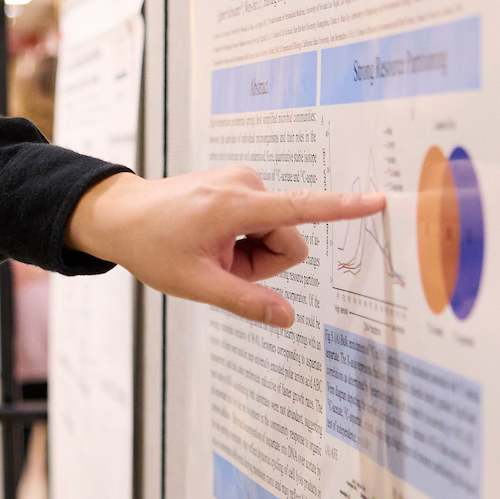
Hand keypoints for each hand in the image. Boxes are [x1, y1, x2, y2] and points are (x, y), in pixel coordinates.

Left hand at [65, 167, 383, 327]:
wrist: (122, 214)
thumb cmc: (152, 246)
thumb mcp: (195, 284)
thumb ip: (245, 301)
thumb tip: (287, 318)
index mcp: (233, 206)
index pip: (299, 209)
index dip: (342, 208)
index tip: (377, 200)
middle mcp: (245, 184)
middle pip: (288, 239)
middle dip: (262, 262)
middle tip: (220, 265)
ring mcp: (244, 180)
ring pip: (277, 233)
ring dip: (252, 252)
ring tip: (213, 251)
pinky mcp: (242, 182)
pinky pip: (264, 221)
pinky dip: (245, 239)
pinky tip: (214, 239)